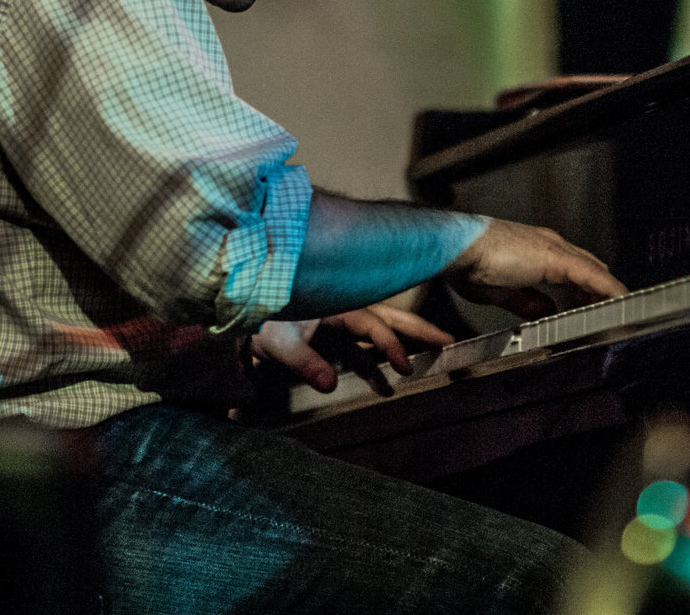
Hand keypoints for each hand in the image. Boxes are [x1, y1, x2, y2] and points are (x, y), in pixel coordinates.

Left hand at [250, 303, 453, 393]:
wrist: (241, 319)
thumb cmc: (262, 323)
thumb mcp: (280, 342)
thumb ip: (305, 361)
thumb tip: (330, 384)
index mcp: (336, 304)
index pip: (373, 324)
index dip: (391, 345)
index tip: (405, 367)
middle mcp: (343, 309)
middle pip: (389, 317)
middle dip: (418, 330)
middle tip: (448, 341)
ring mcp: (339, 322)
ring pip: (379, 330)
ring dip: (400, 348)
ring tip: (423, 366)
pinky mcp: (330, 336)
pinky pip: (360, 348)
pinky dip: (375, 363)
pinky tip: (385, 384)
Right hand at [446, 219, 626, 311]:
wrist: (456, 248)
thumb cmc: (466, 264)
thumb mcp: (500, 291)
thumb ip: (525, 301)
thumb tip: (544, 311)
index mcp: (533, 251)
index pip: (571, 270)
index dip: (583, 292)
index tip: (589, 310)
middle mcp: (548, 244)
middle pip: (588, 270)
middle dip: (599, 294)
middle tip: (608, 318)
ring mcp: (555, 249)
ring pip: (595, 273)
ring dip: (608, 295)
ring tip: (622, 316)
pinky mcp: (557, 258)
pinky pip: (594, 277)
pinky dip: (611, 292)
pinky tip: (624, 304)